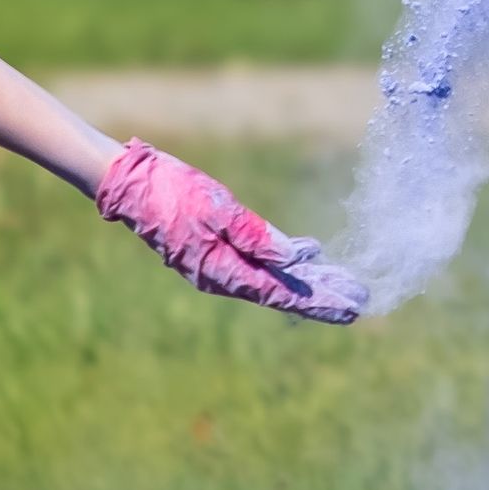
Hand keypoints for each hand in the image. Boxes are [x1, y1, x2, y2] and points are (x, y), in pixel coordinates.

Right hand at [95, 141, 366, 324]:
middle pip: (283, 292)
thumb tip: (298, 258)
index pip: (282, 293)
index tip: (354, 307)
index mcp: (222, 271)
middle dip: (323, 296)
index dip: (321, 301)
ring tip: (346, 285)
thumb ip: (258, 235)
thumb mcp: (218, 209)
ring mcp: (218, 265)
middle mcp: (222, 276)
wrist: (126, 181)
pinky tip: (312, 258)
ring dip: (310, 281)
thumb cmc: (169, 190)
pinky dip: (288, 264)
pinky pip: (260, 264)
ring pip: (274, 279)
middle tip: (362, 302)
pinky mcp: (215, 250)